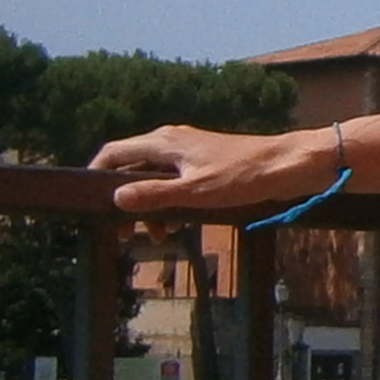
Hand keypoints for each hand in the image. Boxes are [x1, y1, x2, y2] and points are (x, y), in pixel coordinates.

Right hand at [94, 123, 323, 213]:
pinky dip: (169, 204)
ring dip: (149, 207)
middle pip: (131, 169)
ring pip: (153, 180)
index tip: (91, 204)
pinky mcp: (203, 166)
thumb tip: (116, 198)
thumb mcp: (195, 192)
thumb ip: (154, 195)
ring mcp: (188, 153)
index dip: (97, 175)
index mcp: (164, 142)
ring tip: (157, 237)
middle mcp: (171, 142)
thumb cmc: (243, 176)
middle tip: (125, 234)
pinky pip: (174, 185)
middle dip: (125, 201)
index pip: (114, 152)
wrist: (288, 166)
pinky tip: (177, 227)